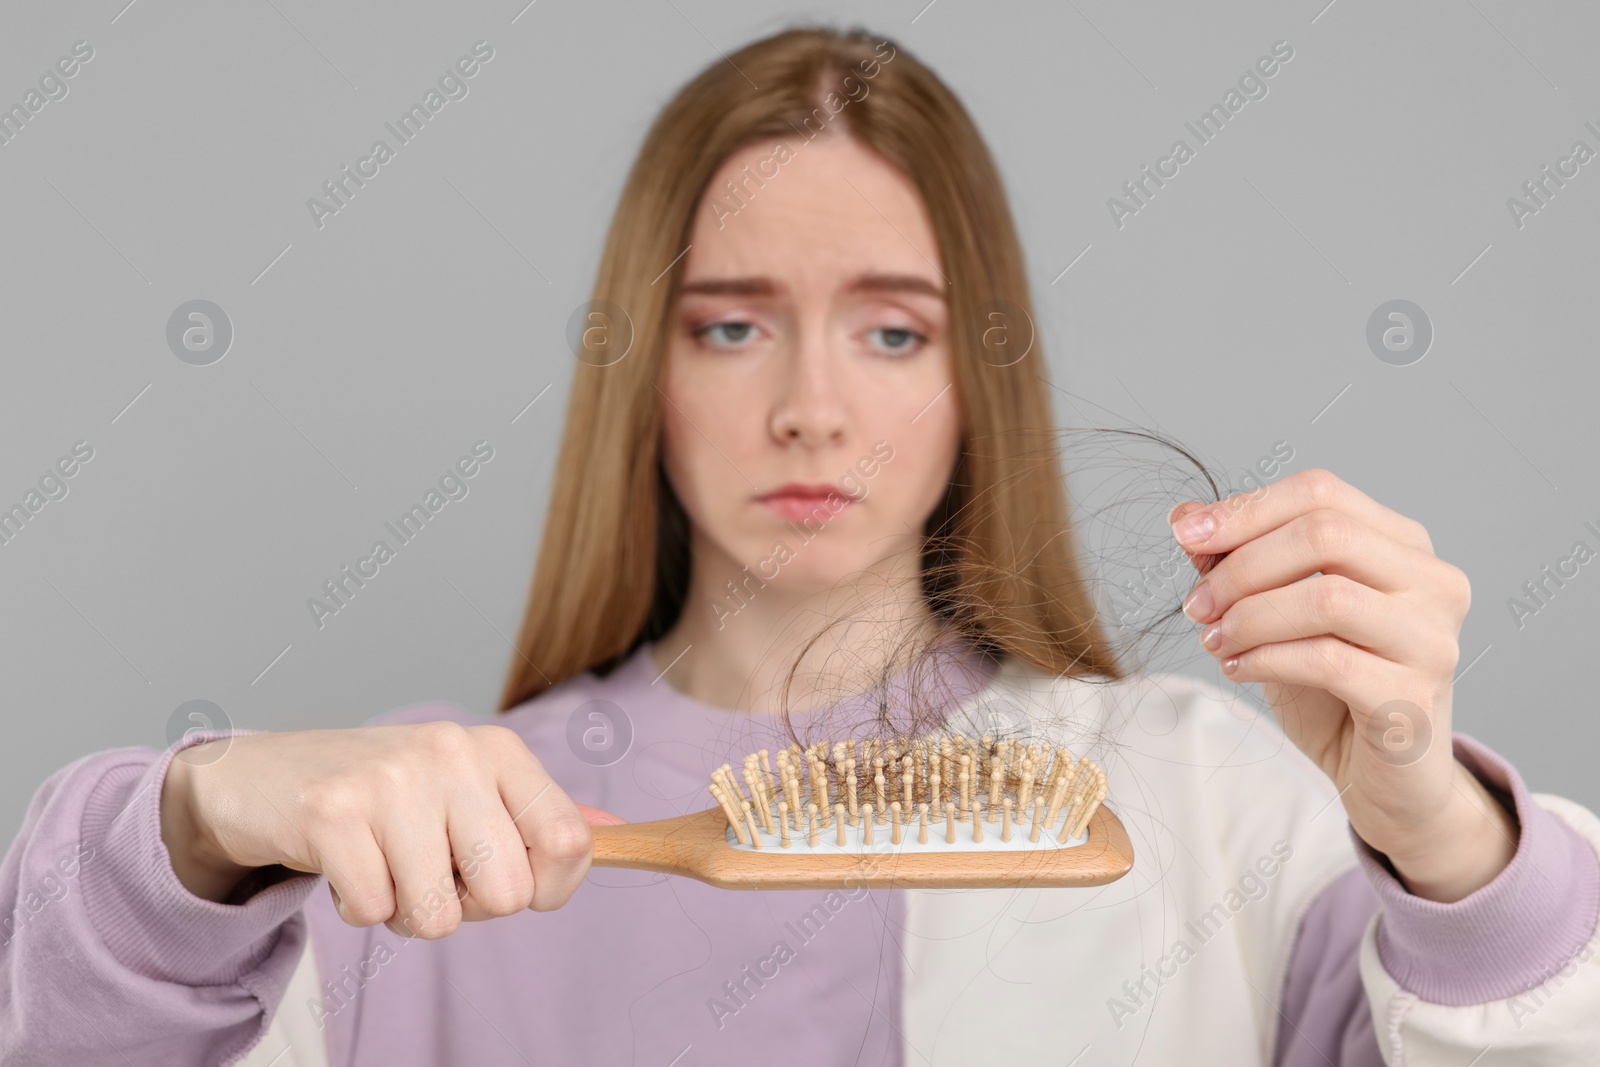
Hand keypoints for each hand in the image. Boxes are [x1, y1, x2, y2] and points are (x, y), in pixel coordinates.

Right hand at [160, 722, 624, 935]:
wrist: (267, 776)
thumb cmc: (385, 795)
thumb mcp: (469, 789)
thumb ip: (539, 815)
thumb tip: (618, 834)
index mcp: (498, 749)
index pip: (569, 843)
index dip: (548, 890)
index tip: (508, 883)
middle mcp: (452, 753)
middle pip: (507, 894)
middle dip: (467, 907)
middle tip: (429, 870)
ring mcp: (391, 779)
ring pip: (437, 915)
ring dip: (407, 912)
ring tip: (385, 865)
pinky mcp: (332, 812)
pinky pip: (374, 912)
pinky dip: (358, 907)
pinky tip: (346, 864)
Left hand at [1168, 468, 1515, 901]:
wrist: (1384, 780)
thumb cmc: (1333, 688)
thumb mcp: (1279, 614)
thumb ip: (1241, 563)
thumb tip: (1184, 517)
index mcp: (1404, 545)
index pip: (1321, 492)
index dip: (1246, 509)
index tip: (1184, 534)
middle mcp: (1434, 582)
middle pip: (1325, 533)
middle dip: (1242, 566)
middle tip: (1197, 604)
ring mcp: (1432, 639)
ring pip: (1327, 597)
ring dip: (1250, 616)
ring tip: (1216, 640)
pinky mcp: (1414, 697)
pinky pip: (1326, 660)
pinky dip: (1266, 659)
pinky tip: (1238, 669)